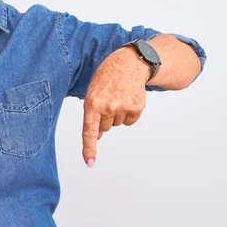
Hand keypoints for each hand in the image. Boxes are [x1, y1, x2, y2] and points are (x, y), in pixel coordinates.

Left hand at [81, 47, 150, 166]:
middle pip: (104, 128)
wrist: (128, 63)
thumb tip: (96, 135)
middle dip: (104, 118)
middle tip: (107, 100)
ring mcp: (123, 108)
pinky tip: (127, 99)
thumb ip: (92, 114)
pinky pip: (129, 122)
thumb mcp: (93, 92)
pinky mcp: (137, 108)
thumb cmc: (107, 77)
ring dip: (116, 115)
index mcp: (92, 102)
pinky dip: (128, 114)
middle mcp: (108, 106)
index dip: (89, 148)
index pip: (89, 130)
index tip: (89, 162)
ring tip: (117, 96)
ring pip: (116, 124)